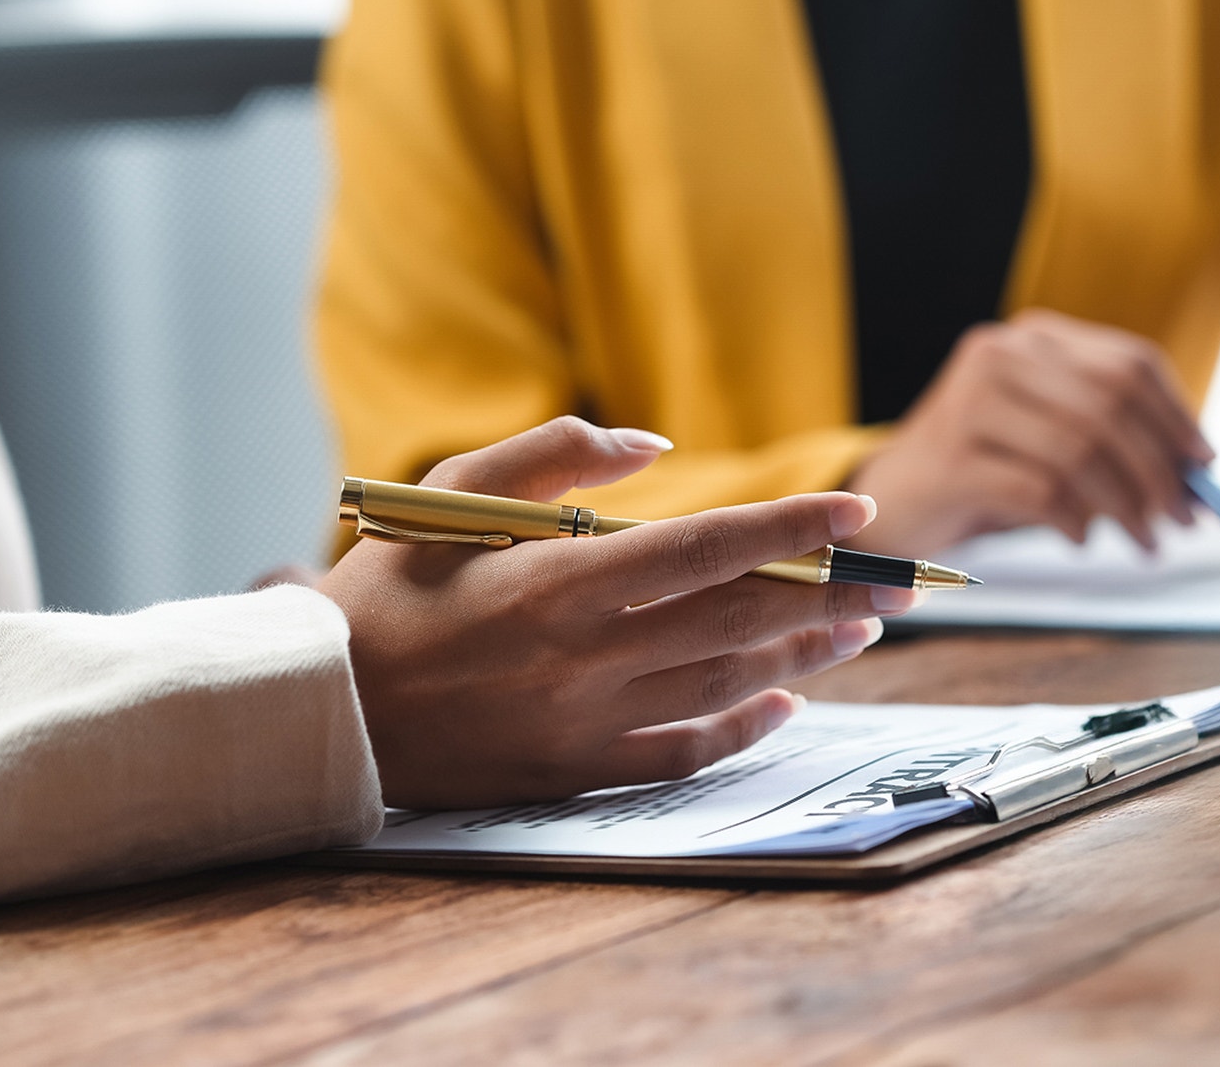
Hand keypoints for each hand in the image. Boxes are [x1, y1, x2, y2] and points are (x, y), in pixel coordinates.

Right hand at [318, 417, 917, 807]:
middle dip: (830, 595)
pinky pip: (687, 753)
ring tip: (860, 629)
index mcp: (556, 580)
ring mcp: (584, 723)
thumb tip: (658, 446)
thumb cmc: (386, 589)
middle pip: (738, 620)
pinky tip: (788, 700)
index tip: (858, 515)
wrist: (322, 709)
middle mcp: (582, 656)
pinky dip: (747, 727)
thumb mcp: (451, 493)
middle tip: (897, 580)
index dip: (791, 530)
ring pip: (727, 685)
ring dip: (804, 654)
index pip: (706, 547)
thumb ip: (556, 454)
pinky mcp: (576, 772)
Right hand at [846, 309, 1212, 555]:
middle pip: (1111, 406)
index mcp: (1034, 338)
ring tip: (1143, 541)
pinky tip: (1079, 539)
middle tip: (1183, 519)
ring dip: (1125, 506)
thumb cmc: (986, 470)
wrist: (893, 501)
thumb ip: (1114, 441)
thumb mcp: (1052, 439)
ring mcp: (970, 403)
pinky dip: (1073, 520)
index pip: (1129, 363)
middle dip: (1160, 469)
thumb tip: (1197, 477)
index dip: (1178, 416)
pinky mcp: (951, 458)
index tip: (1206, 466)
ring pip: (1079, 450)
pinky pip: (1038, 490)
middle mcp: (1000, 356)